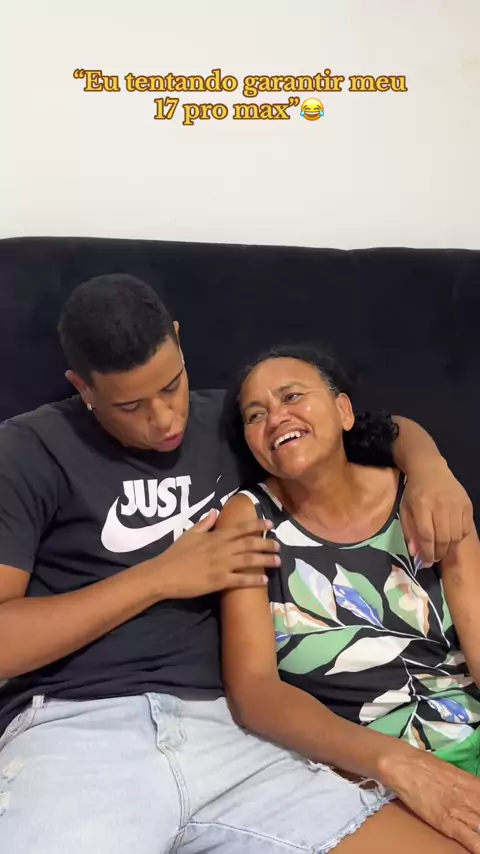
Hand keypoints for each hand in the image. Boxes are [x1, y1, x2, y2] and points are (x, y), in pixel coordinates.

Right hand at [153, 510, 279, 598]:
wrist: (164, 574)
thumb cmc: (175, 553)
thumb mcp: (189, 533)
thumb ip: (205, 523)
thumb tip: (216, 512)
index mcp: (216, 537)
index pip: (241, 528)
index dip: (257, 524)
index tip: (270, 523)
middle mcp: (222, 549)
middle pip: (250, 544)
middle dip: (266, 543)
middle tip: (279, 545)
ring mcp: (222, 566)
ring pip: (250, 561)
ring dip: (265, 560)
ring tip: (278, 561)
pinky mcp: (219, 582)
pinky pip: (241, 580)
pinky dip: (254, 580)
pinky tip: (265, 580)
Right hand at [384, 749, 479, 852]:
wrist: (405, 765)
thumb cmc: (427, 767)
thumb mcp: (454, 774)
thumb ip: (470, 786)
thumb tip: (476, 793)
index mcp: (475, 785)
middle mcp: (473, 798)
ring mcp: (461, 811)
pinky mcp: (448, 823)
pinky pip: (470, 839)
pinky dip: (478, 845)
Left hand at [400, 461, 473, 566]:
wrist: (429, 469)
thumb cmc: (414, 491)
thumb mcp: (405, 509)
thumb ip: (409, 531)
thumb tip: (415, 554)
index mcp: (422, 506)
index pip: (426, 535)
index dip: (427, 553)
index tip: (425, 563)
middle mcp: (440, 505)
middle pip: (443, 538)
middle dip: (438, 553)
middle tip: (434, 559)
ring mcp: (456, 504)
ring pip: (456, 536)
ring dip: (449, 549)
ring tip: (442, 552)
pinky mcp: (466, 504)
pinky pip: (466, 528)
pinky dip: (460, 538)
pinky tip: (452, 540)